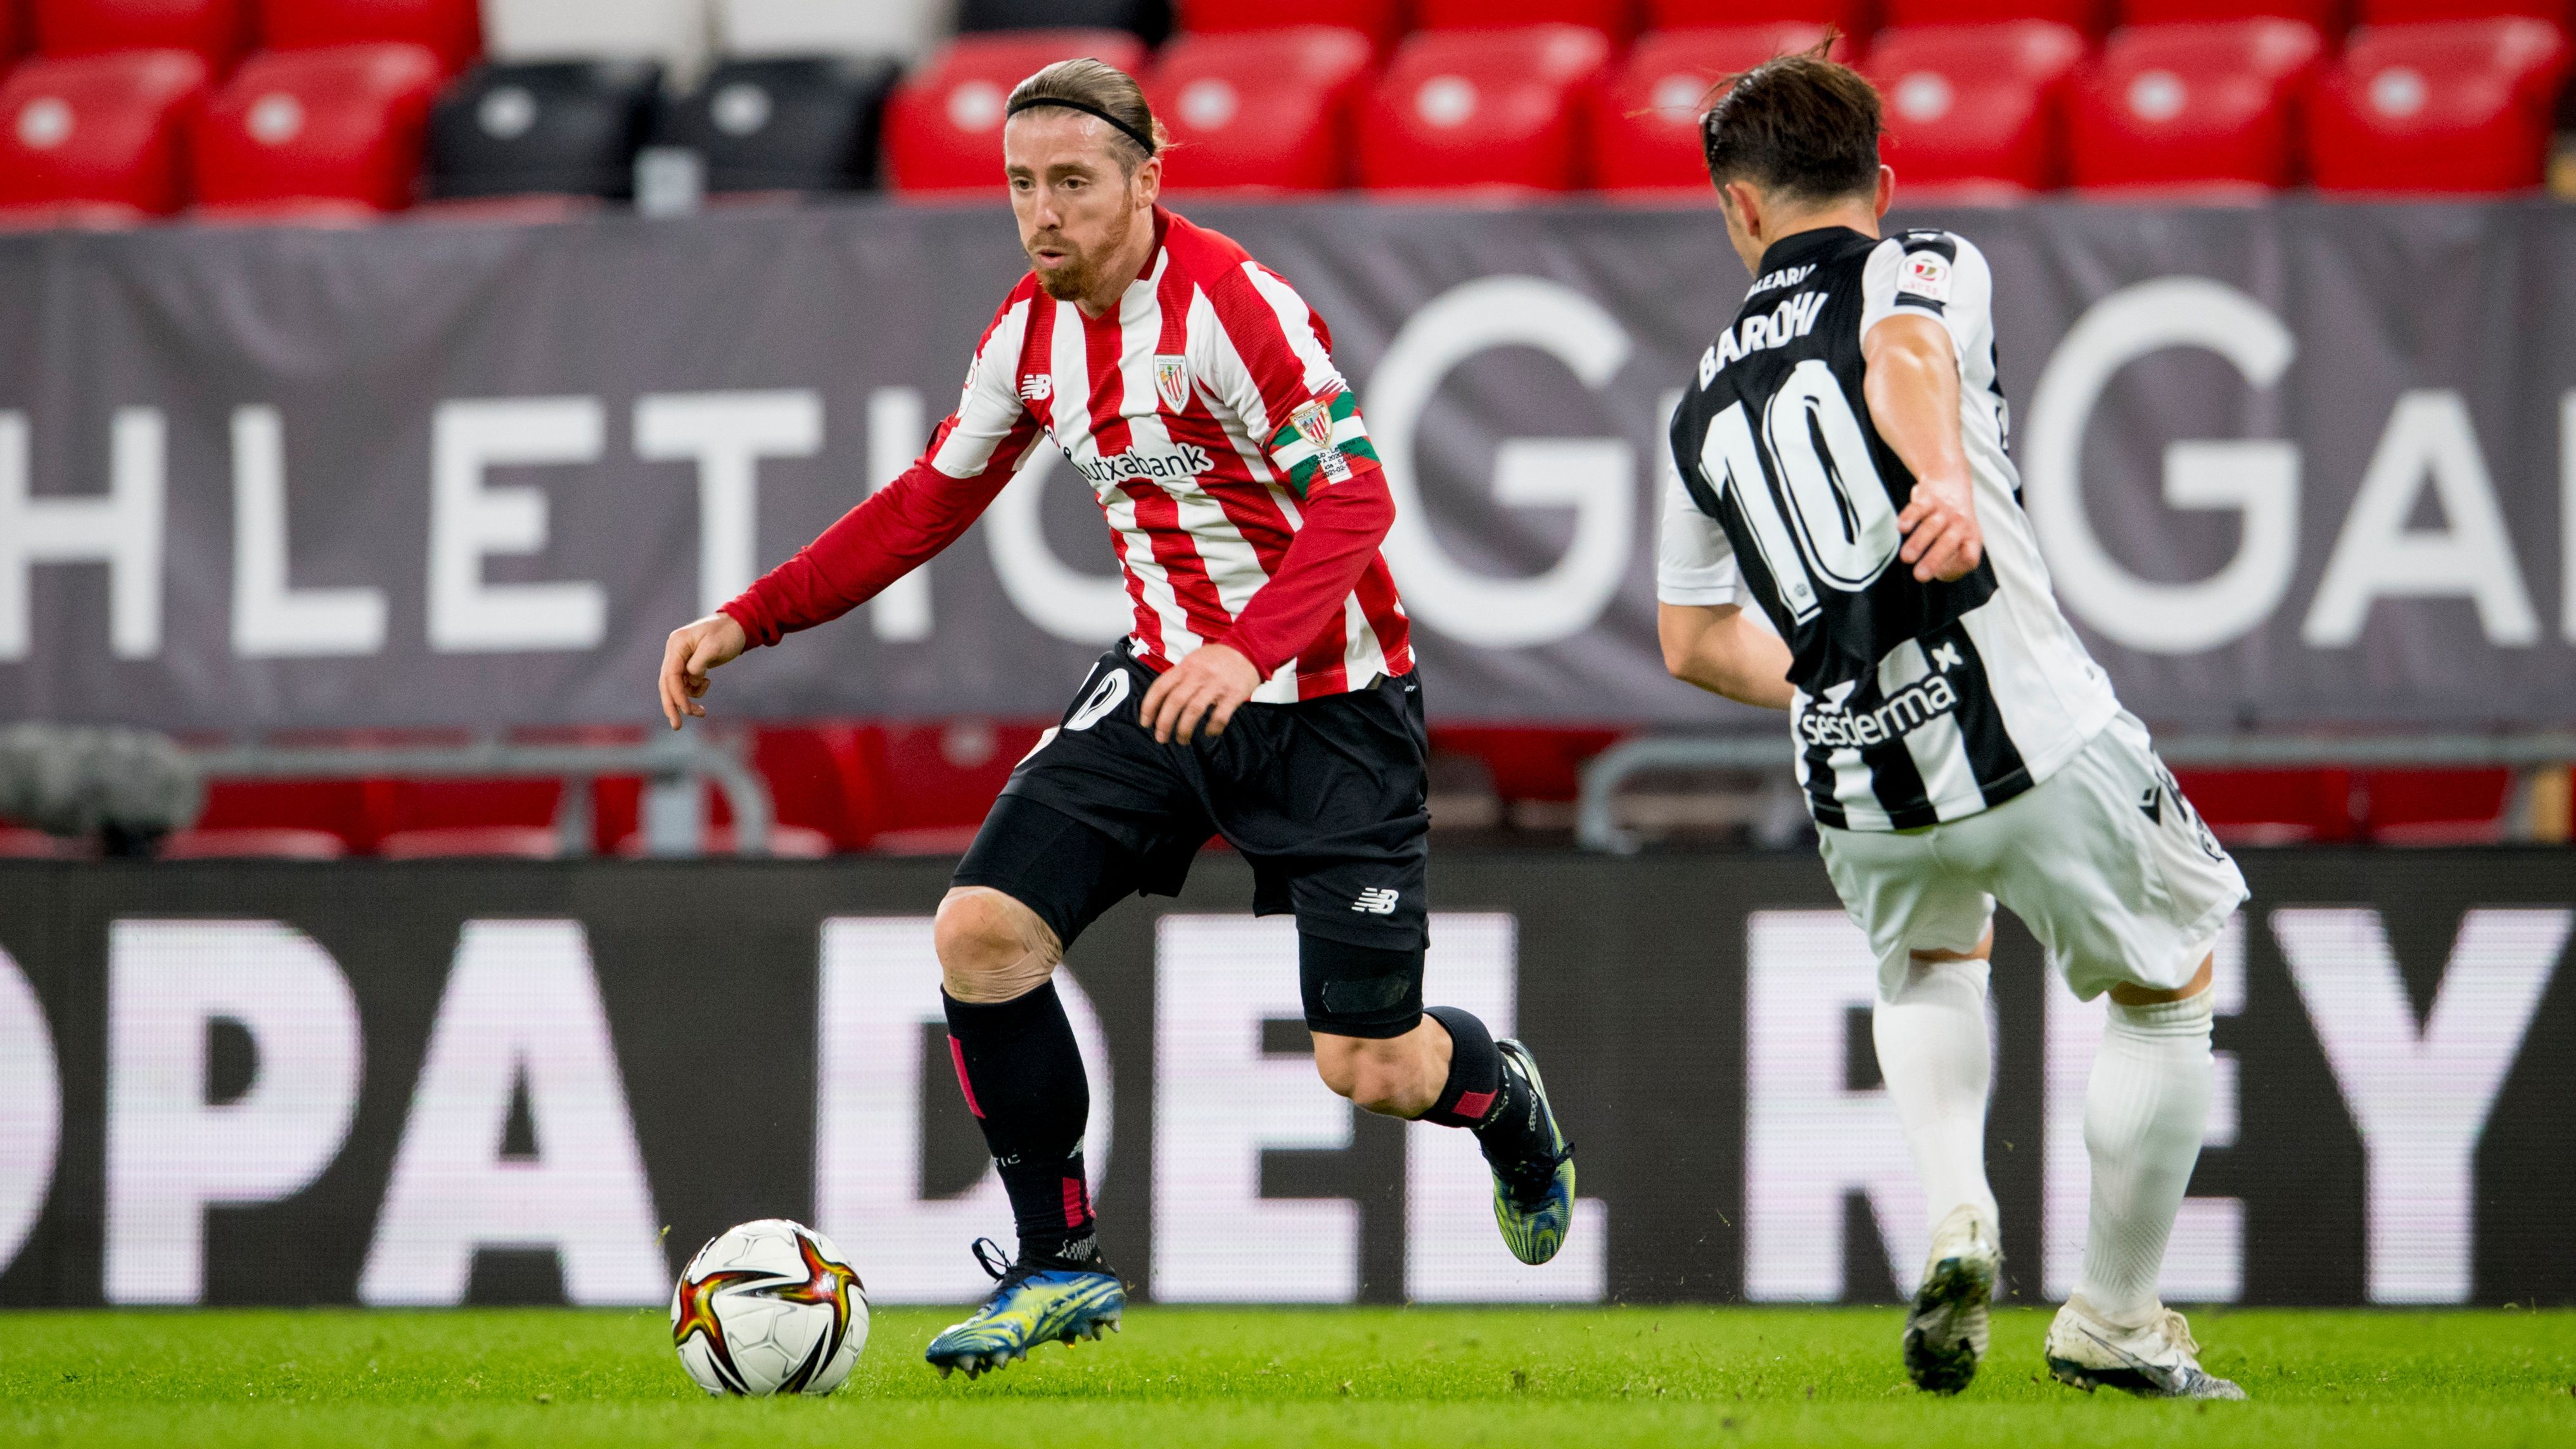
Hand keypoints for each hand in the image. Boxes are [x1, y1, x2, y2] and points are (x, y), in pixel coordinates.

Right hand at [658, 613, 748, 729]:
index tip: (685, 711)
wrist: (740, 624)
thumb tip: (690, 682)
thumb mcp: (714, 648)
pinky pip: (687, 683)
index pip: (670, 675)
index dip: (676, 695)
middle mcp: (675, 651)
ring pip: (677, 686)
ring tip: (702, 712)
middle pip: (667, 683)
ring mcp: (681, 658)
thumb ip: (698, 666)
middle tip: (677, 727)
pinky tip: (707, 685)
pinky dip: (695, 691)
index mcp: (677, 644)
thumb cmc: (728, 633)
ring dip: (687, 700)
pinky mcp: (690, 664)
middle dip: (673, 705)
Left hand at [1138, 644, 1260, 744]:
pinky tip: (1209, 733)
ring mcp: (1216, 685)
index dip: (1149, 706)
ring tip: (1182, 740)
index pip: (1161, 687)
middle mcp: (1198, 675)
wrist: (1249, 649)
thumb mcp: (1194, 660)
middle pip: (1175, 701)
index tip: (1146, 722)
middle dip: (1164, 723)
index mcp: (1185, 667)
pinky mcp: (1233, 694)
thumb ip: (1179, 676)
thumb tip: (1161, 700)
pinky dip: (1212, 728)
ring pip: (1194, 710)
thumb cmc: (1217, 658)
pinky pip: (1219, 716)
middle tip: (1161, 738)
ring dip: (1184, 729)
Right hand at [1897, 476, 1982, 582]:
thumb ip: (1955, 563)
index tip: (1939, 575)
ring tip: (1906, 557)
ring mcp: (1944, 510)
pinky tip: (1902, 528)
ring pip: (1932, 526)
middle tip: (1919, 576)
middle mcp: (1960, 524)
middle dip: (1933, 560)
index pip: (1969, 557)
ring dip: (1918, 542)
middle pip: (1949, 542)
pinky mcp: (1927, 499)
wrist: (1950, 483)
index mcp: (1971, 539)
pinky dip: (1910, 517)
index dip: (1956, 568)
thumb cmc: (1953, 523)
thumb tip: (1940, 573)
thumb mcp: (1963, 543)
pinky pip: (1919, 508)